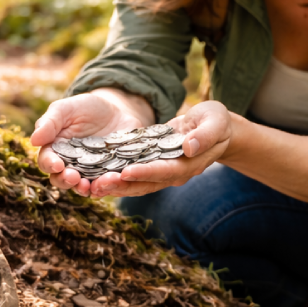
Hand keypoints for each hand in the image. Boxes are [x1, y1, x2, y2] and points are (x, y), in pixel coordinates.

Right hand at [30, 91, 151, 196]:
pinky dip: (106, 187)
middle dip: (66, 181)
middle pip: (61, 179)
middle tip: (73, 177)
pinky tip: (111, 181)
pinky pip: (105, 186)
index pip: (47, 161)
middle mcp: (69, 165)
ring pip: (82, 187)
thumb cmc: (86, 108)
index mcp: (55, 150)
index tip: (57, 164)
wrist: (116, 110)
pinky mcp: (107, 175)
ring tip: (89, 185)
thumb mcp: (67, 109)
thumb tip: (33, 140)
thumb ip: (50, 122)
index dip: (50, 165)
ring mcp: (89, 173)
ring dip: (84, 189)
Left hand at [89, 100, 235, 197]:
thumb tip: (189, 146)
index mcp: (190, 164)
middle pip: (146, 184)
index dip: (146, 173)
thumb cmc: (216, 120)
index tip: (126, 172)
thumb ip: (205, 135)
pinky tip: (95, 175)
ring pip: (137, 183)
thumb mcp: (216, 121)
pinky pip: (133, 173)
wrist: (213, 126)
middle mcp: (174, 173)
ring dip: (115, 186)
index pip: (166, 171)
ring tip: (91, 186)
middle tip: (98, 185)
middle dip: (122, 186)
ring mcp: (162, 170)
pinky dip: (115, 176)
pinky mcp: (152, 163)